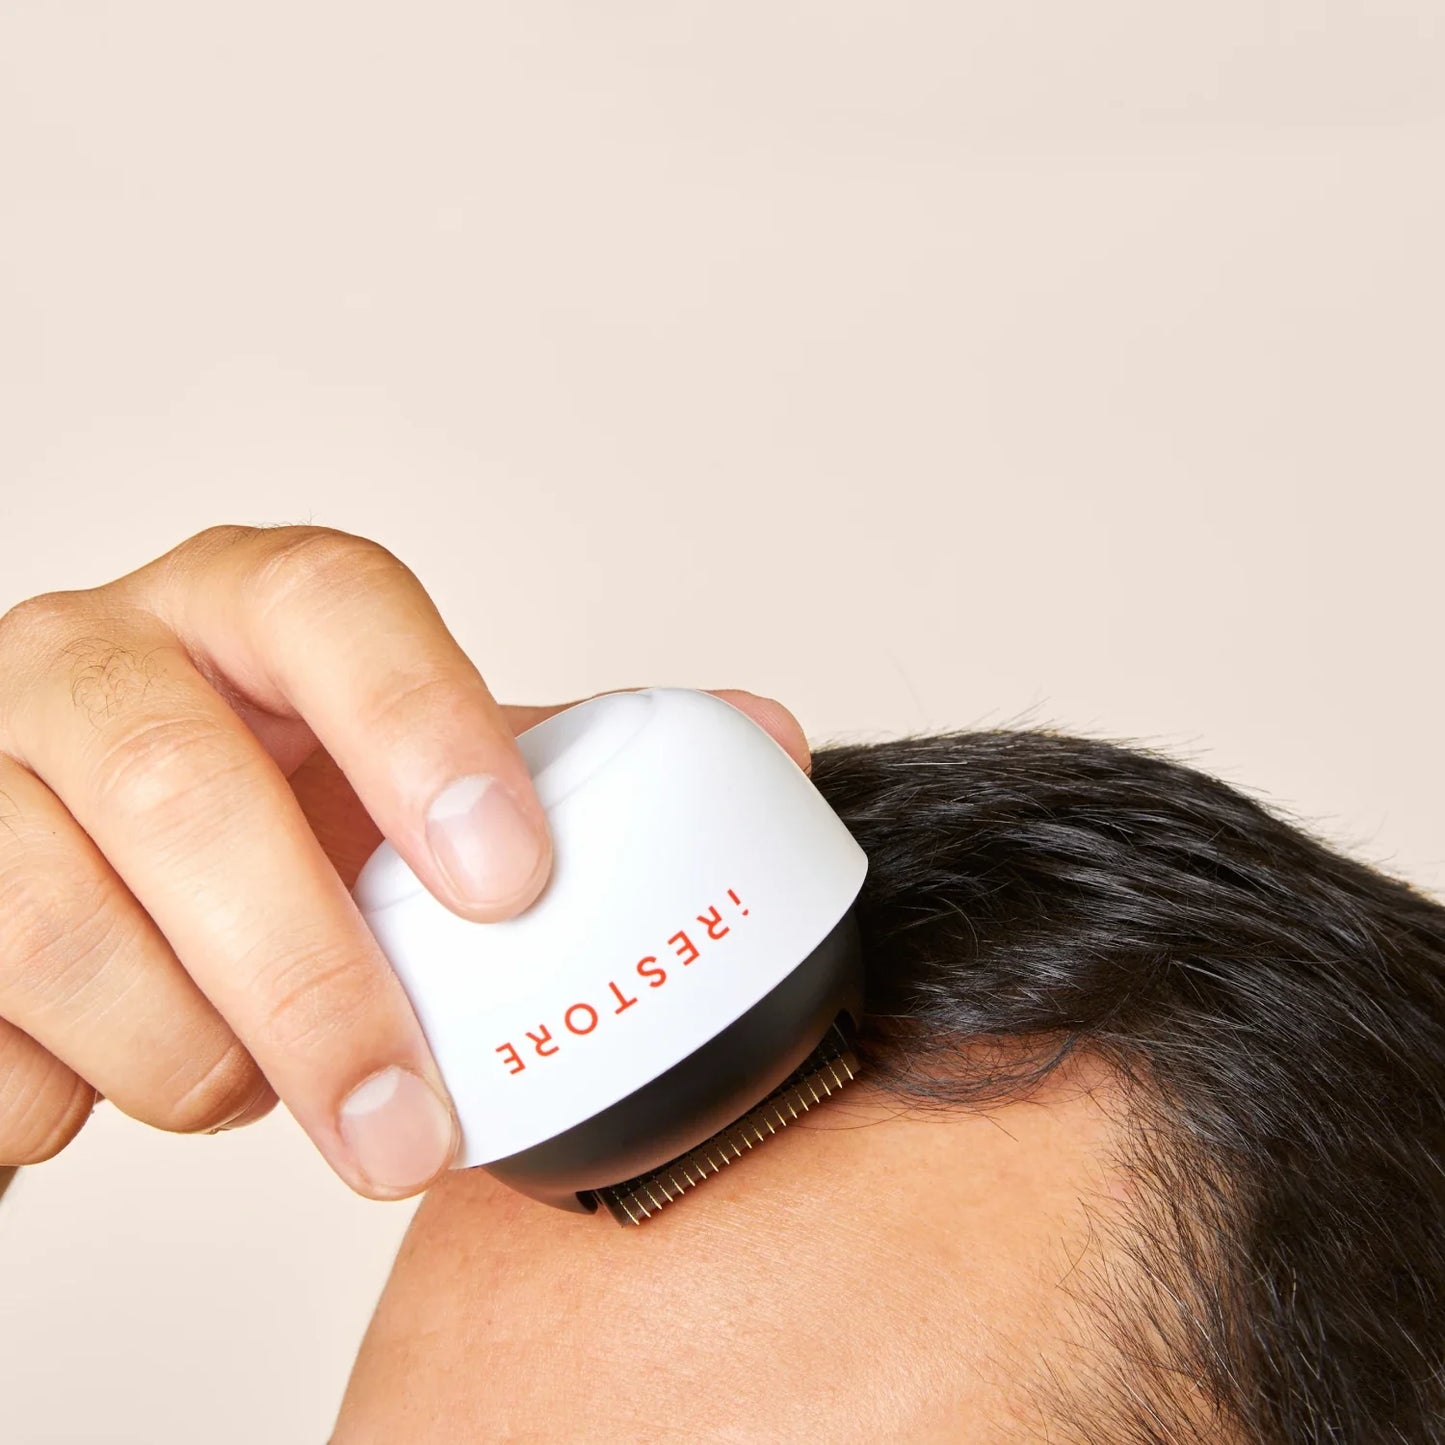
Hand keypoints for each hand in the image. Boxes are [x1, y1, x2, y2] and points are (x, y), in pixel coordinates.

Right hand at [0, 525, 809, 1198]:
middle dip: (307, 981)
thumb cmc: (277, 795)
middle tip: (404, 1130)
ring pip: (48, 922)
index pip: (332, 604)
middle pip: (179, 788)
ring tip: (253, 1090)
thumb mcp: (406, 758)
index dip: (423, 729)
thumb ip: (555, 750)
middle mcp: (96, 655)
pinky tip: (105, 1087)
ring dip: (185, 1057)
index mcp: (247, 603)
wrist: (87, 842)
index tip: (512, 883)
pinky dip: (58, 1096)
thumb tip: (765, 739)